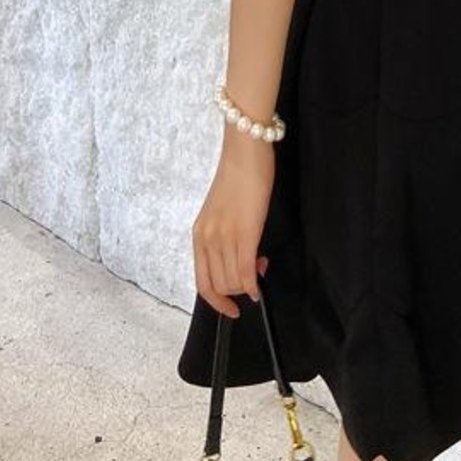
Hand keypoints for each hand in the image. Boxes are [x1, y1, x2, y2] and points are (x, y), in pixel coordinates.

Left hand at [193, 130, 275, 321]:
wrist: (244, 152)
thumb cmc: (238, 178)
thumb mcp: (222, 214)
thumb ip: (225, 239)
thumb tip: (239, 263)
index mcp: (199, 236)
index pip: (202, 283)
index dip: (218, 302)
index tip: (233, 308)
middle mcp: (207, 239)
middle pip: (220, 286)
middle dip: (239, 290)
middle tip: (255, 274)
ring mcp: (224, 237)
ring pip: (233, 281)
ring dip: (248, 283)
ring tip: (260, 265)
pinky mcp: (244, 232)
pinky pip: (245, 271)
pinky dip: (254, 284)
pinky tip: (261, 282)